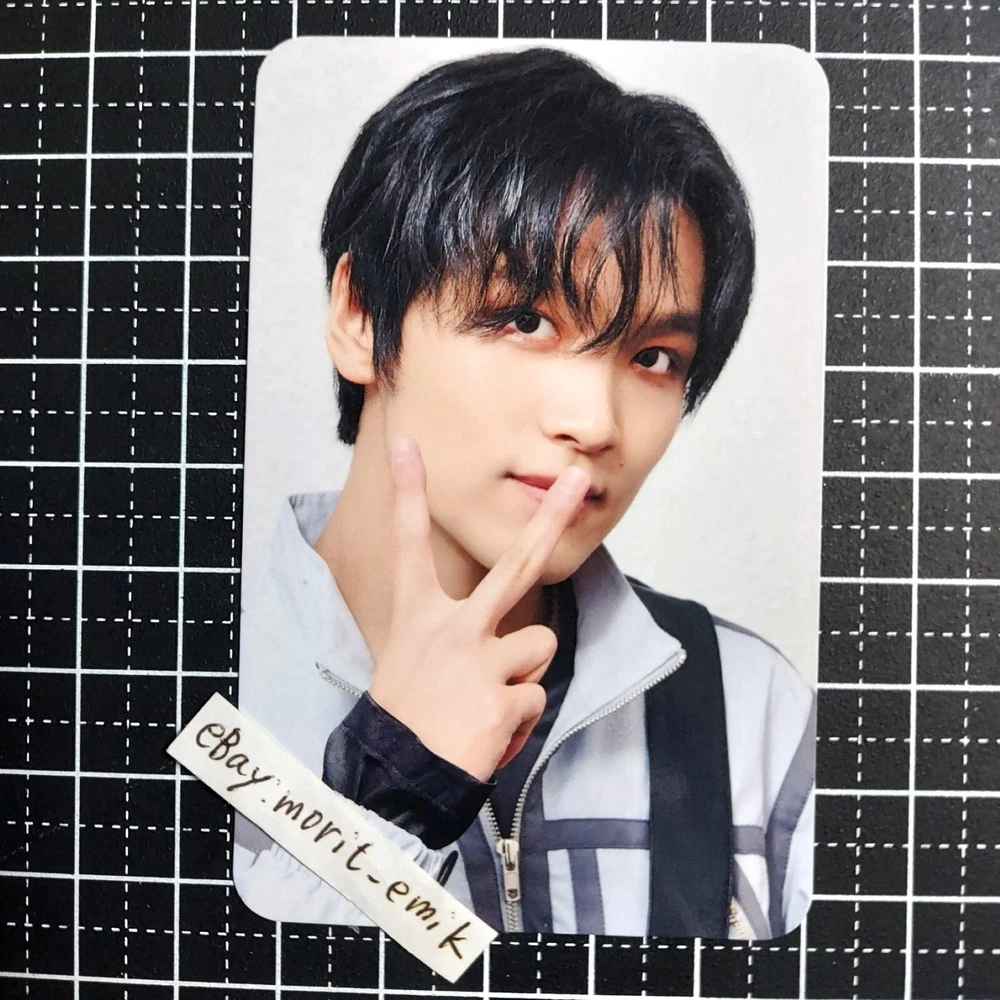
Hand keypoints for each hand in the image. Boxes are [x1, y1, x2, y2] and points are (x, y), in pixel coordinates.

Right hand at [368, 437, 589, 781]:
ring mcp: (481, 660)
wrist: (397, 780)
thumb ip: (456, 638)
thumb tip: (510, 644)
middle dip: (549, 519)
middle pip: (515, 564)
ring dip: (521, 672)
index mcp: (418, 615)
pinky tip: (489, 730)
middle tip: (576, 481)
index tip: (408, 444)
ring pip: (539, 645)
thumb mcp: (411, 662)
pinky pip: (535, 695)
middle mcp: (452, 627)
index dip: (409, 492)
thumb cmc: (403, 718)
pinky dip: (519, 716)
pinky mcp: (506, 696)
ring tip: (485, 701)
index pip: (410, 543)